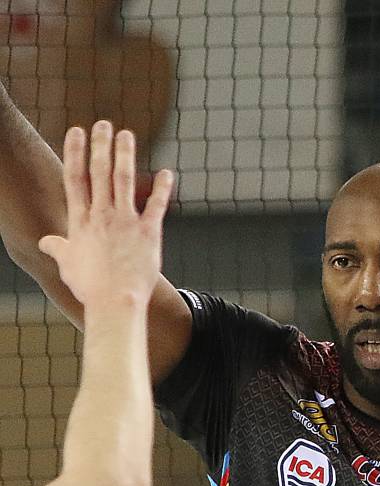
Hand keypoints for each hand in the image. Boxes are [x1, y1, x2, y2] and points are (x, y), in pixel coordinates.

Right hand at [36, 120, 173, 308]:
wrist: (115, 302)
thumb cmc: (90, 287)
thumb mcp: (67, 264)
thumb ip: (58, 247)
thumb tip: (46, 242)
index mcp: (80, 220)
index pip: (75, 177)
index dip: (76, 152)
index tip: (77, 132)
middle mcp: (101, 215)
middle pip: (99, 171)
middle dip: (101, 145)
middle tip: (104, 124)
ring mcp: (125, 222)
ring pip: (124, 180)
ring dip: (125, 155)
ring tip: (127, 135)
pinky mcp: (149, 233)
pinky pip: (157, 204)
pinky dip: (162, 188)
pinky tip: (168, 173)